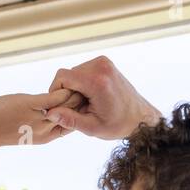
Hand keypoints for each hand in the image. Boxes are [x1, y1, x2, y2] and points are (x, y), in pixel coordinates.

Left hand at [0, 88, 82, 153]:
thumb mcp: (23, 130)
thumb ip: (38, 121)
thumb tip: (46, 109)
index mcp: (45, 138)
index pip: (71, 126)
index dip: (79, 114)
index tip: (84, 102)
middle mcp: (45, 131)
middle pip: (73, 115)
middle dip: (82, 102)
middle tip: (89, 88)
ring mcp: (38, 119)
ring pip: (68, 105)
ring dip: (76, 93)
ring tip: (82, 82)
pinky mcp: (30, 105)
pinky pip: (55, 97)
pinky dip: (64, 88)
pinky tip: (67, 81)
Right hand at [44, 56, 160, 139]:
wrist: (140, 117)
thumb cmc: (118, 125)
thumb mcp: (92, 127)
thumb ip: (69, 119)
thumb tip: (49, 113)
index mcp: (97, 82)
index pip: (63, 77)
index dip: (56, 92)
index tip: (61, 107)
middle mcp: (101, 67)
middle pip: (67, 75)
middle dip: (67, 92)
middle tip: (78, 109)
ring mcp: (104, 62)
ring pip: (74, 72)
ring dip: (74, 88)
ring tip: (86, 104)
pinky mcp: (105, 62)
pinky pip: (83, 70)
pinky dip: (82, 83)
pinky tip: (91, 97)